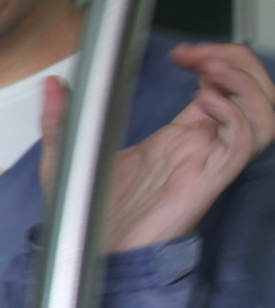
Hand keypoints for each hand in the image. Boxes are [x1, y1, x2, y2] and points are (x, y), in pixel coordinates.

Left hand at [41, 43, 274, 251]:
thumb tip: (52, 83)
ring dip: (245, 83)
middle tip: (200, 54)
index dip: (214, 62)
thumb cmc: (84, 215)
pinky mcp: (206, 181)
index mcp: (178, 139)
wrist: (86, 253)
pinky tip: (204, 103)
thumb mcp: (64, 156)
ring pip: (263, 117)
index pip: (222, 91)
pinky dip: (234, 114)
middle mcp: (201, 149)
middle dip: (236, 63)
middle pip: (252, 97)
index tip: (183, 53)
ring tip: (211, 68)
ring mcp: (207, 163)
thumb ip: (59, 118)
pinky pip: (243, 143)